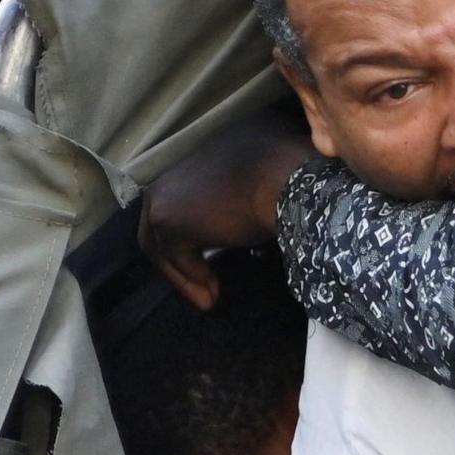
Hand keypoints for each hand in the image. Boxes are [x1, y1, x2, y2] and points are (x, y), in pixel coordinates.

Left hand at [139, 110, 316, 308]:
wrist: (285, 184)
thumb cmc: (290, 182)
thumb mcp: (266, 186)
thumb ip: (250, 197)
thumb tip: (249, 222)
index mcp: (204, 155)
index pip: (191, 200)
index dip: (201, 233)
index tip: (219, 259)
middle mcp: (178, 169)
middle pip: (169, 222)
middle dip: (185, 258)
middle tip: (209, 285)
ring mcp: (166, 193)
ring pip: (165, 242)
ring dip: (187, 274)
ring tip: (210, 298)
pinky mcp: (165, 218)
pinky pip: (173, 257)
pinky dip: (189, 280)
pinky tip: (211, 297)